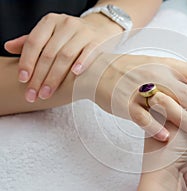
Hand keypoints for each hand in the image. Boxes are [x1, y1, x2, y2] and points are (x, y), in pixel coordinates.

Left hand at [4, 12, 121, 101]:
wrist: (99, 29)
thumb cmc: (70, 36)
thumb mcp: (50, 34)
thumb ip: (31, 42)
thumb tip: (8, 47)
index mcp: (50, 21)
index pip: (34, 42)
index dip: (27, 62)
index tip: (23, 80)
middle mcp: (66, 24)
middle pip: (48, 53)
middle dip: (39, 76)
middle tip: (33, 94)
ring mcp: (83, 32)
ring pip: (65, 56)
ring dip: (55, 77)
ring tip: (47, 93)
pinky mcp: (97, 40)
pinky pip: (88, 52)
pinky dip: (81, 63)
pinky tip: (74, 75)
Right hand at [82, 53, 186, 141]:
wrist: (101, 70)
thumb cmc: (136, 71)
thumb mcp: (162, 69)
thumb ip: (186, 79)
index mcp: (170, 66)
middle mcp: (158, 75)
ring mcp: (141, 89)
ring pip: (166, 104)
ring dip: (185, 118)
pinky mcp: (125, 102)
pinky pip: (141, 115)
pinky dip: (154, 126)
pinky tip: (166, 135)